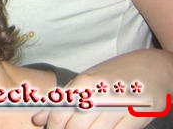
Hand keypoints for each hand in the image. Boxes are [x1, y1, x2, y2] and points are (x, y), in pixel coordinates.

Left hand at [33, 49, 172, 128]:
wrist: (152, 68)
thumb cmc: (113, 76)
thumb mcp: (86, 82)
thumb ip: (62, 101)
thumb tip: (37, 119)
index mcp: (83, 84)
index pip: (59, 115)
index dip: (53, 128)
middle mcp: (100, 95)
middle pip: (74, 127)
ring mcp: (119, 108)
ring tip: (86, 127)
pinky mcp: (136, 119)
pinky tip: (102, 128)